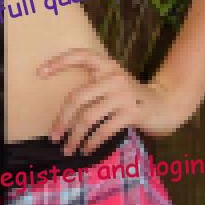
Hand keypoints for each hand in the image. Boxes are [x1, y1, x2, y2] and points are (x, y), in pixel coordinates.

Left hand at [39, 49, 192, 155]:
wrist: (164, 105)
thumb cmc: (130, 97)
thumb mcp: (112, 83)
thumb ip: (93, 87)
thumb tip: (63, 113)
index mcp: (107, 65)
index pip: (80, 55)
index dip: (59, 62)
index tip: (39, 73)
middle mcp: (114, 76)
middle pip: (77, 97)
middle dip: (62, 120)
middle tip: (54, 137)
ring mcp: (124, 94)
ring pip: (88, 117)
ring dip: (75, 136)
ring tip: (68, 149)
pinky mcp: (133, 112)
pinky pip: (104, 129)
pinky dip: (92, 142)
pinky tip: (87, 149)